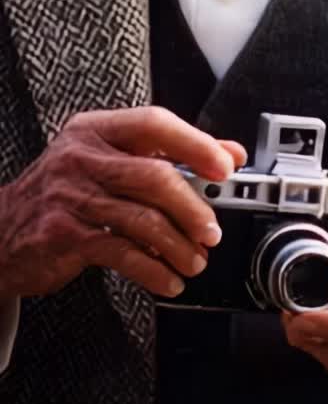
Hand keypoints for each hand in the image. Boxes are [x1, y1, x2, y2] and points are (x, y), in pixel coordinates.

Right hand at [0, 106, 245, 300]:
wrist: (2, 231)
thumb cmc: (64, 192)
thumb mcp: (108, 160)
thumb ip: (167, 154)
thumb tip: (228, 153)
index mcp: (97, 130)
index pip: (154, 124)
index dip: (195, 144)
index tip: (225, 166)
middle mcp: (81, 158)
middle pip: (153, 175)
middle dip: (192, 207)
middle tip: (212, 230)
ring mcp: (70, 196)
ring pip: (141, 218)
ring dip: (178, 245)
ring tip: (195, 261)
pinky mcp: (64, 235)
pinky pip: (122, 252)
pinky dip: (153, 270)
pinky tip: (167, 279)